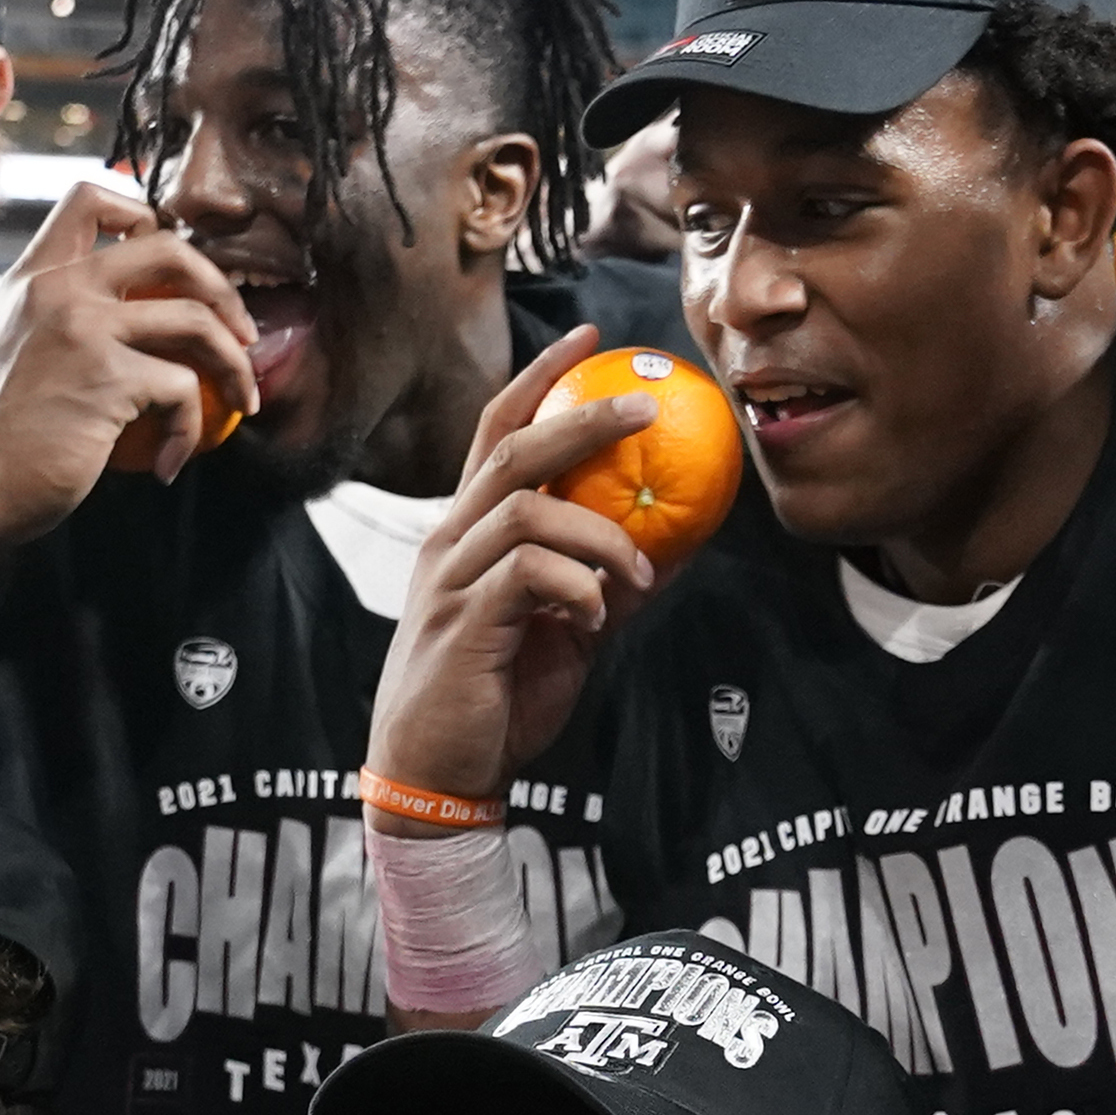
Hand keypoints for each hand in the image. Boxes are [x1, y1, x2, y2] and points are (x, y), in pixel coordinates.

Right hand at [0, 180, 260, 559]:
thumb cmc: (1, 430)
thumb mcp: (20, 345)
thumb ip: (63, 313)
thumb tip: (139, 311)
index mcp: (34, 275)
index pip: (90, 198)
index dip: (146, 217)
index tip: (176, 268)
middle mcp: (58, 288)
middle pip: (167, 247)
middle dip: (222, 289)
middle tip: (242, 332)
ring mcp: (84, 328)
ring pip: (195, 320)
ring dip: (234, 364)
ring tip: (242, 398)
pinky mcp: (108, 378)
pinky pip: (183, 388)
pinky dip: (191, 428)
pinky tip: (174, 461)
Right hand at [362, 325, 662, 809]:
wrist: (437, 774)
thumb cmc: (497, 698)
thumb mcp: (569, 631)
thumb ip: (608, 583)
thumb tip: (678, 547)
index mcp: (470, 531)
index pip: (499, 431)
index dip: (542, 381)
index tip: (591, 340)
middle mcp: (452, 540)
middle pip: (512, 449)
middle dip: (581, 417)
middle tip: (643, 405)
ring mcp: (451, 577)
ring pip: (525, 508)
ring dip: (599, 531)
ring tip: (639, 571)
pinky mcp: (464, 620)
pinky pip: (528, 574)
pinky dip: (578, 586)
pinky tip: (597, 616)